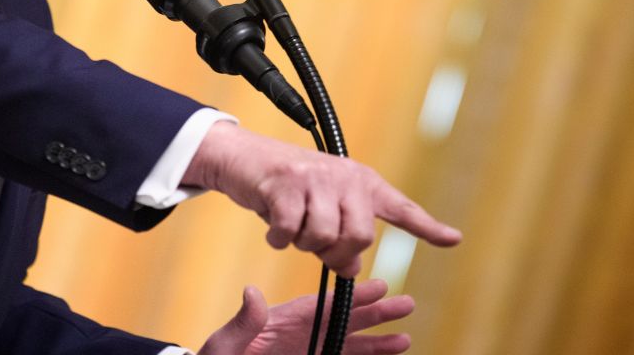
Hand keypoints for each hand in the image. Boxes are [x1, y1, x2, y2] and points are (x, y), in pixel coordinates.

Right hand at [183, 122, 460, 276]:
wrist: (245, 158)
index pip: (400, 208)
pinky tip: (273, 227)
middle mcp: (345, 177)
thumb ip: (343, 233)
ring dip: (302, 244)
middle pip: (358, 237)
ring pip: (322, 237)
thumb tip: (354, 268)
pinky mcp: (285, 183)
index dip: (427, 227)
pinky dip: (278, 239)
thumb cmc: (288, 188)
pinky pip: (289, 232)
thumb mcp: (323, 206)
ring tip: (293, 227)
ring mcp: (315, 178)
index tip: (452, 239)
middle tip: (316, 246)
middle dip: (336, 254)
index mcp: (362, 182)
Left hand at [199, 279, 413, 354]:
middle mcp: (302, 336)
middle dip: (376, 314)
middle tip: (407, 304)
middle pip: (345, 322)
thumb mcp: (226, 343)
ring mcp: (309, 353)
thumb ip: (244, 322)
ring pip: (350, 346)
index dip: (353, 297)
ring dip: (377, 343)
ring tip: (405, 338)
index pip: (325, 306)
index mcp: (285, 321)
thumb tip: (252, 292)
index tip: (380, 286)